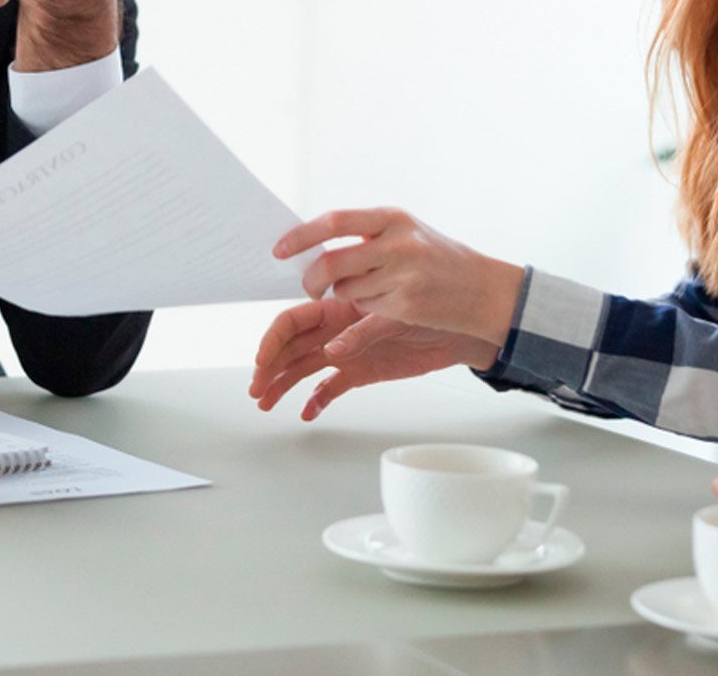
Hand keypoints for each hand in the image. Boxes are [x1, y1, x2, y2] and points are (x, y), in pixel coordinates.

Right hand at [250, 299, 497, 419]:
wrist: (461, 326)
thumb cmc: (431, 307)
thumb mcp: (396, 316)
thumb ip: (362, 332)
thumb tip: (332, 350)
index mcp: (341, 307)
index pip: (295, 320)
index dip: (273, 339)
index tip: (260, 361)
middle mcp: (338, 328)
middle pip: (292, 346)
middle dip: (270, 366)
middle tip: (256, 389)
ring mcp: (348, 350)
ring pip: (305, 367)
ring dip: (284, 383)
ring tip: (266, 402)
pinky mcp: (362, 371)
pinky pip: (331, 385)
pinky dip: (317, 398)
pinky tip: (307, 411)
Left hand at [274, 208, 524, 345]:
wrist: (484, 289)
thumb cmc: (441, 259)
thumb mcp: (407, 233)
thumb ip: (368, 236)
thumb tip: (314, 242)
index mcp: (392, 218)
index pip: (334, 222)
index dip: (301, 236)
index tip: (279, 249)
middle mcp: (397, 243)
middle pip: (331, 262)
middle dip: (311, 279)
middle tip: (310, 287)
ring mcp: (403, 275)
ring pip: (346, 290)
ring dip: (345, 296)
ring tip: (368, 291)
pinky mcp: (406, 305)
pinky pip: (364, 312)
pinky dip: (363, 313)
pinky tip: (376, 312)